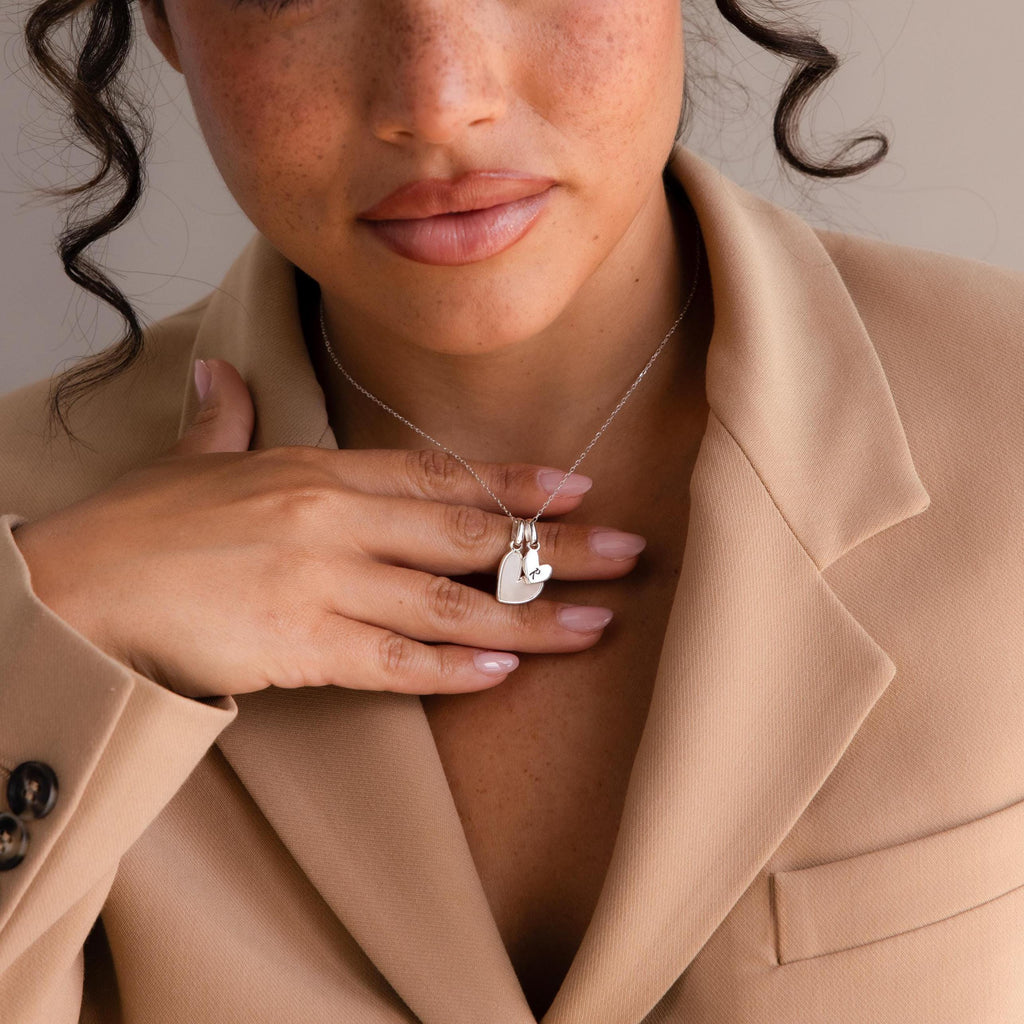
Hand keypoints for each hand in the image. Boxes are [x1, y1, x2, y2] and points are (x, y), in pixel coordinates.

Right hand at [12, 359, 642, 700]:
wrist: (72, 589)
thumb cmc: (136, 527)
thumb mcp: (190, 461)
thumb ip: (223, 420)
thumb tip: (222, 374)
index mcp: (316, 471)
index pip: (437, 474)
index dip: (513, 482)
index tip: (577, 486)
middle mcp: (332, 519)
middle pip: (466, 535)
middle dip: (555, 548)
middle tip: (629, 554)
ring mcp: (320, 582)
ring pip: (447, 602)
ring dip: (530, 617)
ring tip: (595, 627)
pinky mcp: (297, 645)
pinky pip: (391, 660)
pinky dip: (451, 669)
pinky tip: (502, 673)